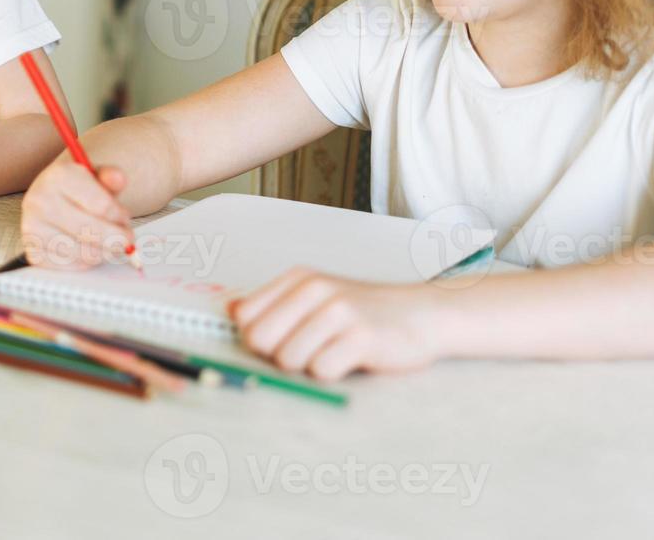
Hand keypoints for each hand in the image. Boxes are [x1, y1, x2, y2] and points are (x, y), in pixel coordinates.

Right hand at [20, 158, 134, 270]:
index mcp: (59, 175)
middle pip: (92, 232)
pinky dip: (85, 262)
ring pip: (84, 252)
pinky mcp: (32, 251)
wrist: (49, 198)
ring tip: (104, 242)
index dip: (120, 217)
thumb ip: (111, 176)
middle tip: (125, 240)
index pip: (102, 206)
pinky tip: (86, 249)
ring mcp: (32, 226)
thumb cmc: (77, 189)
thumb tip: (118, 178)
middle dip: (116, 239)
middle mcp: (40, 199)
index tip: (124, 220)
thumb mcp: (96, 176)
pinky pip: (71, 265)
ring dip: (102, 252)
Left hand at [229, 268, 445, 380]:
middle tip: (310, 349)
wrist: (422, 314)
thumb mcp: (316, 297)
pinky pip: (321, 371)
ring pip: (288, 360)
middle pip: (259, 340)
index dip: (257, 338)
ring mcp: (339, 311)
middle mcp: (315, 289)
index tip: (281, 340)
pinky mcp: (361, 338)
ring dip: (308, 366)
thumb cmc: (364, 312)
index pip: (245, 317)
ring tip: (334, 352)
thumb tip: (230, 311)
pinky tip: (351, 359)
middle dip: (278, 355)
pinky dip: (332, 374)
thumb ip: (274, 305)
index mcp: (298, 279)